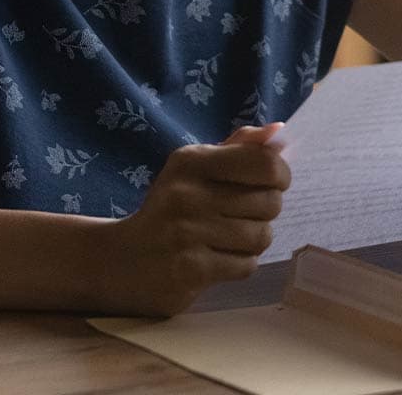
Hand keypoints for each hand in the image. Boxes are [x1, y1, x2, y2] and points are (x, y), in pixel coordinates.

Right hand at [98, 122, 289, 315]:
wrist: (121, 259)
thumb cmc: (170, 208)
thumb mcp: (195, 168)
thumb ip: (239, 148)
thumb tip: (279, 132)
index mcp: (192, 160)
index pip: (265, 163)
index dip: (280, 175)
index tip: (272, 183)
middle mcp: (188, 193)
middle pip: (270, 202)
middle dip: (265, 211)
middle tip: (241, 214)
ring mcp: (188, 233)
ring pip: (261, 236)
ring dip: (253, 241)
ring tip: (229, 238)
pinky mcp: (191, 269)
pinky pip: (246, 265)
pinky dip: (240, 264)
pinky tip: (218, 258)